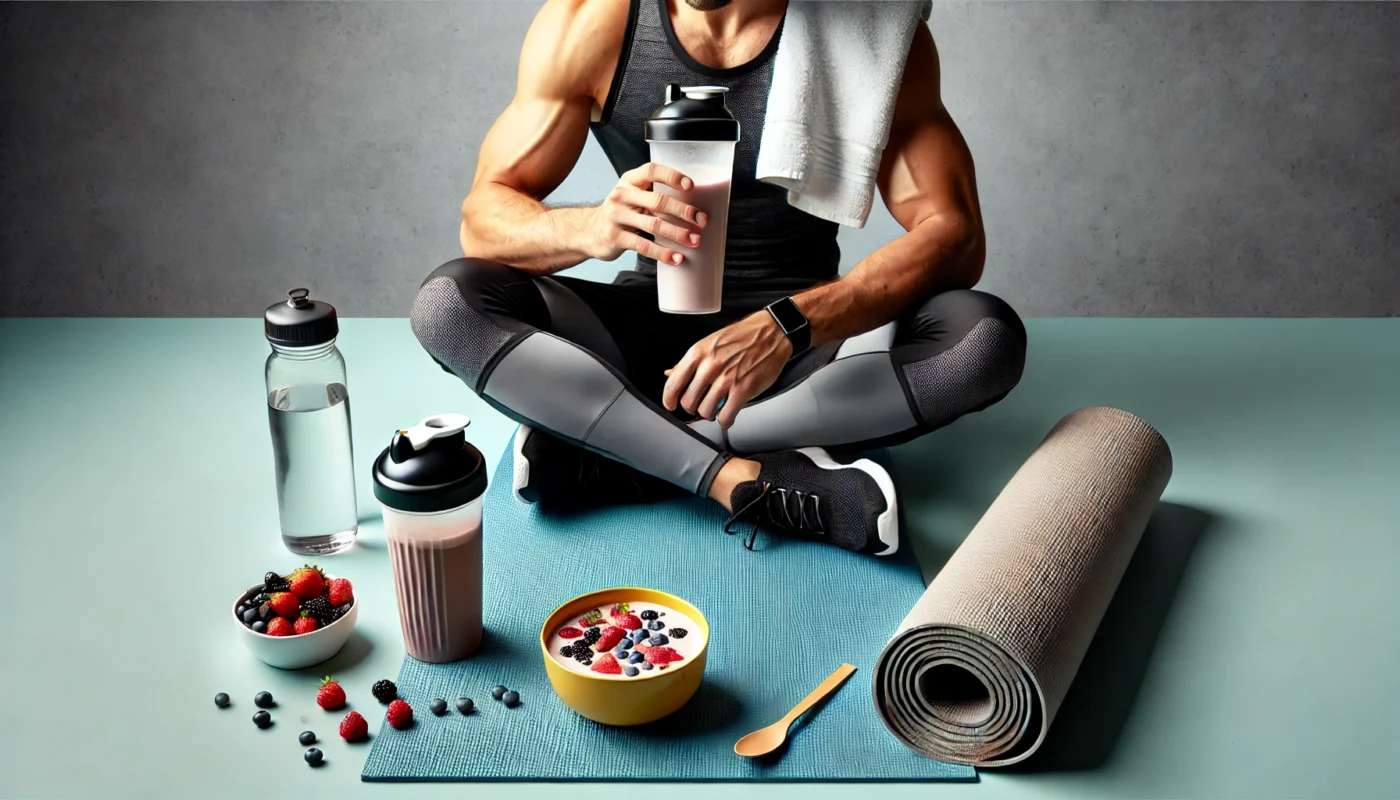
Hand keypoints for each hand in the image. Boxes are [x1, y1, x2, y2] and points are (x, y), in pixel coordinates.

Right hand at [587, 163, 706, 264]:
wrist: (590, 232)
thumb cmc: (620, 214)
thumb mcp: (632, 197)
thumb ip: (654, 197)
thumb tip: (692, 207)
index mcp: (629, 181)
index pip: (652, 170)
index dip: (672, 176)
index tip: (691, 186)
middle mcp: (621, 195)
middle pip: (658, 201)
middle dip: (683, 211)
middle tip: (701, 220)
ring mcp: (616, 216)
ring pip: (653, 225)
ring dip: (677, 233)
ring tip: (693, 240)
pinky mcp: (615, 237)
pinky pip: (643, 246)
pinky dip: (662, 253)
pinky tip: (675, 257)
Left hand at [663, 312, 791, 428]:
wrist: (771, 332)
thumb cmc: (742, 336)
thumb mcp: (710, 343)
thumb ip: (690, 362)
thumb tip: (671, 373)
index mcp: (699, 353)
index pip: (674, 383)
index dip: (669, 399)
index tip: (670, 404)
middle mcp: (710, 366)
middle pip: (688, 401)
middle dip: (692, 407)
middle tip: (699, 405)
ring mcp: (727, 379)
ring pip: (705, 411)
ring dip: (709, 414)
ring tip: (715, 409)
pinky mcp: (743, 390)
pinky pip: (726, 416)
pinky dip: (725, 420)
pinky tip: (727, 416)